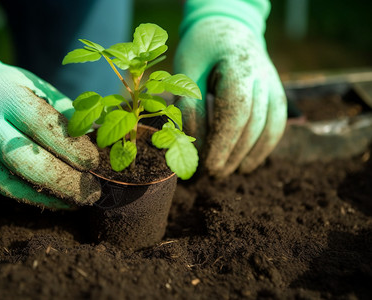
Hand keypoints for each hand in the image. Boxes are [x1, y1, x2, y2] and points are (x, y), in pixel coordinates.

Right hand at [0, 32, 99, 208]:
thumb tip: (100, 136)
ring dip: (49, 196)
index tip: (94, 162)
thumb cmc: (16, 88)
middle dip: (63, 179)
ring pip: (9, 181)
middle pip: (24, 159)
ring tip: (79, 201)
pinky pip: (3, 187)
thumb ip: (67, 112)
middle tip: (92, 192)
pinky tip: (58, 201)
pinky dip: (34, 197)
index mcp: (6, 96)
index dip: (71, 147)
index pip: (42, 126)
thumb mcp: (41, 88)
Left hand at [175, 17, 286, 179]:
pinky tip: (248, 163)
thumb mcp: (187, 70)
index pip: (236, 111)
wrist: (229, 27)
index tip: (208, 166)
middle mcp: (263, 75)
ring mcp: (274, 84)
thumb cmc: (202, 48)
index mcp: (239, 65)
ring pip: (270, 126)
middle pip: (254, 123)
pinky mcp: (276, 92)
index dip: (223, 142)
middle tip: (213, 174)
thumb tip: (194, 144)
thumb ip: (190, 105)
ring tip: (229, 172)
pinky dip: (265, 147)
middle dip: (233, 154)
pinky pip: (277, 124)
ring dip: (250, 155)